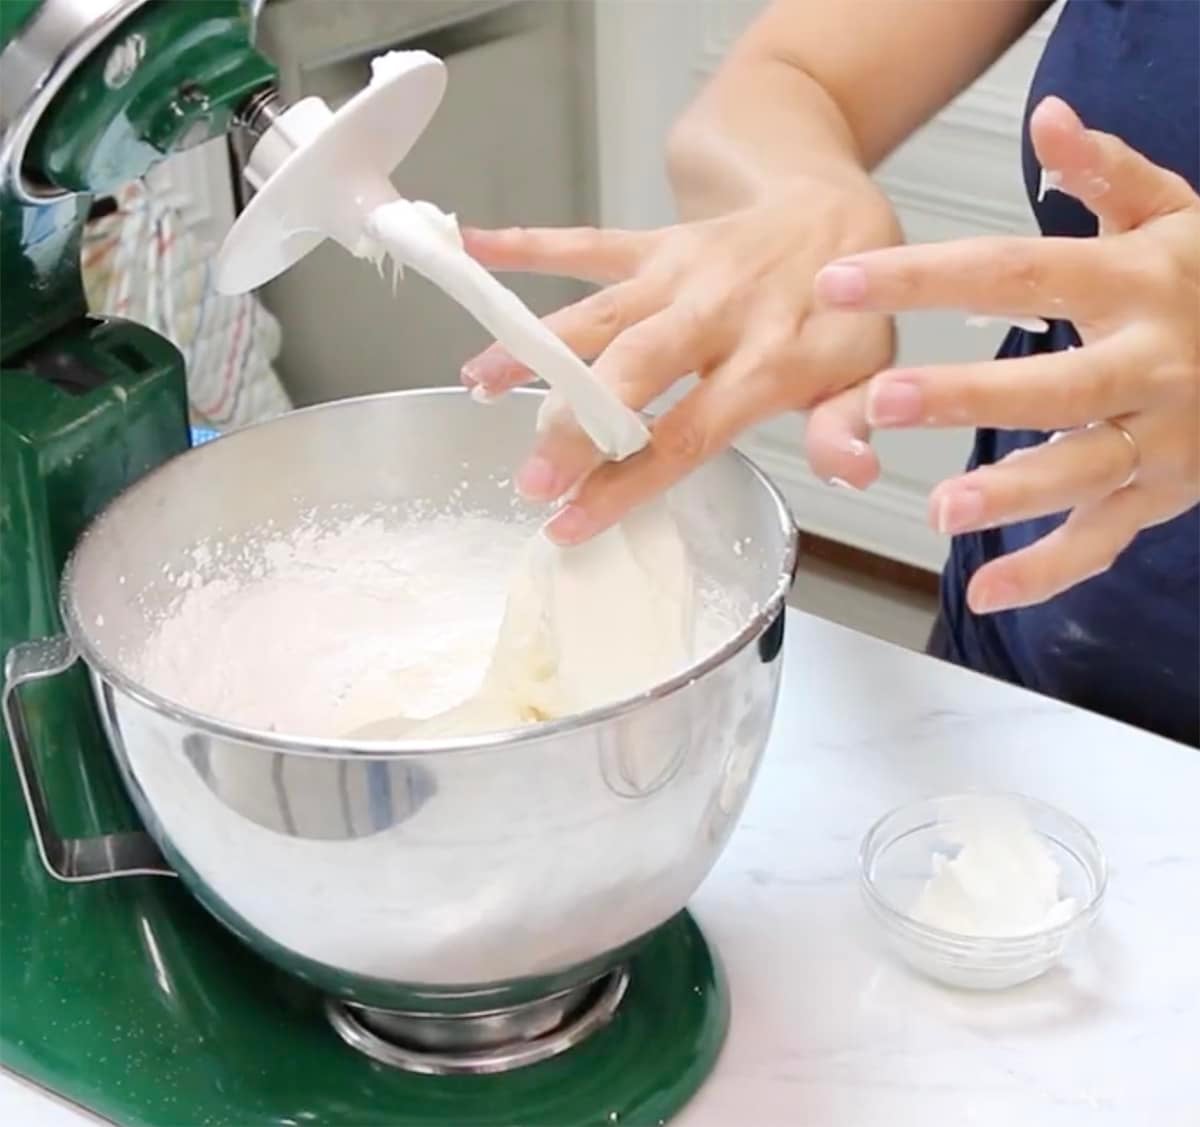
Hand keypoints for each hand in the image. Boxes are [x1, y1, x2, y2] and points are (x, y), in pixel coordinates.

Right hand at [460, 178, 898, 542]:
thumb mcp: (866, 372)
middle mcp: (714, 312)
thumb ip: (844, 424)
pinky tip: (472, 252)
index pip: (687, 431)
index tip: (570, 524)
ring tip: (478, 387)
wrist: (835, 211)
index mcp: (768, 358)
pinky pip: (585, 244)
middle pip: (630, 371)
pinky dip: (527, 246)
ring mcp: (678, 273)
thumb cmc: (844, 312)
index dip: (625, 482)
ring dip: (533, 349)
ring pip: (595, 313)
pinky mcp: (654, 244)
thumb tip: (850, 471)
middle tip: (528, 478)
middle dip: (574, 425)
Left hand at [812, 96, 1199, 613]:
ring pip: (1083, 469)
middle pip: (1055, 383)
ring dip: (1013, 493)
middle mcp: (1153, 365)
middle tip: (882, 399)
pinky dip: (1049, 569)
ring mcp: (1162, 439)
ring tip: (941, 510)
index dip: (924, 278)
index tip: (837, 284)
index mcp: (1138, 284)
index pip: (1015, 273)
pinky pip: (1104, 538)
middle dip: (968, 395)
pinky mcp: (1162, 494)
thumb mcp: (1173, 216)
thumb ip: (1107, 174)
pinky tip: (986, 591)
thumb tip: (1048, 121)